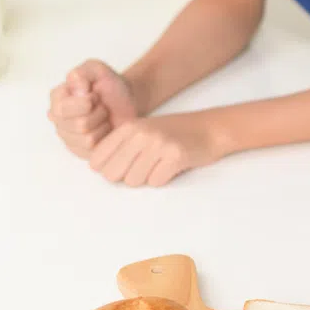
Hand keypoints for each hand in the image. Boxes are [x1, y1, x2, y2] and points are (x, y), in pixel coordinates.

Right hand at [47, 60, 138, 157]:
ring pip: (87, 139)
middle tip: (103, 107)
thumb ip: (84, 71)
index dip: (87, 101)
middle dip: (99, 114)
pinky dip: (106, 138)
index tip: (95, 94)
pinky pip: (94, 150)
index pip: (64, 108)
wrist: (129, 100)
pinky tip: (106, 130)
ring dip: (103, 126)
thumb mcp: (98, 70)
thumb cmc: (111, 85)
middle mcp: (57, 119)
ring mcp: (68, 137)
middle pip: (79, 125)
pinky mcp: (80, 151)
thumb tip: (75, 85)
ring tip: (105, 117)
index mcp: (56, 98)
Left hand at [88, 111, 225, 186]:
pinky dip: (163, 178)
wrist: (211, 128)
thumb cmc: (175, 133)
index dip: (107, 169)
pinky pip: (156, 181)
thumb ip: (120, 146)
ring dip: (146, 178)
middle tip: (142, 168)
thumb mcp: (143, 130)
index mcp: (128, 127)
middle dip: (125, 177)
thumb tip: (100, 170)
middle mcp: (141, 134)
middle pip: (113, 174)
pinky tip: (171, 166)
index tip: (123, 166)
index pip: (97, 160)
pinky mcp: (176, 156)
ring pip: (134, 181)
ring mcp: (159, 144)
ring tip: (159, 165)